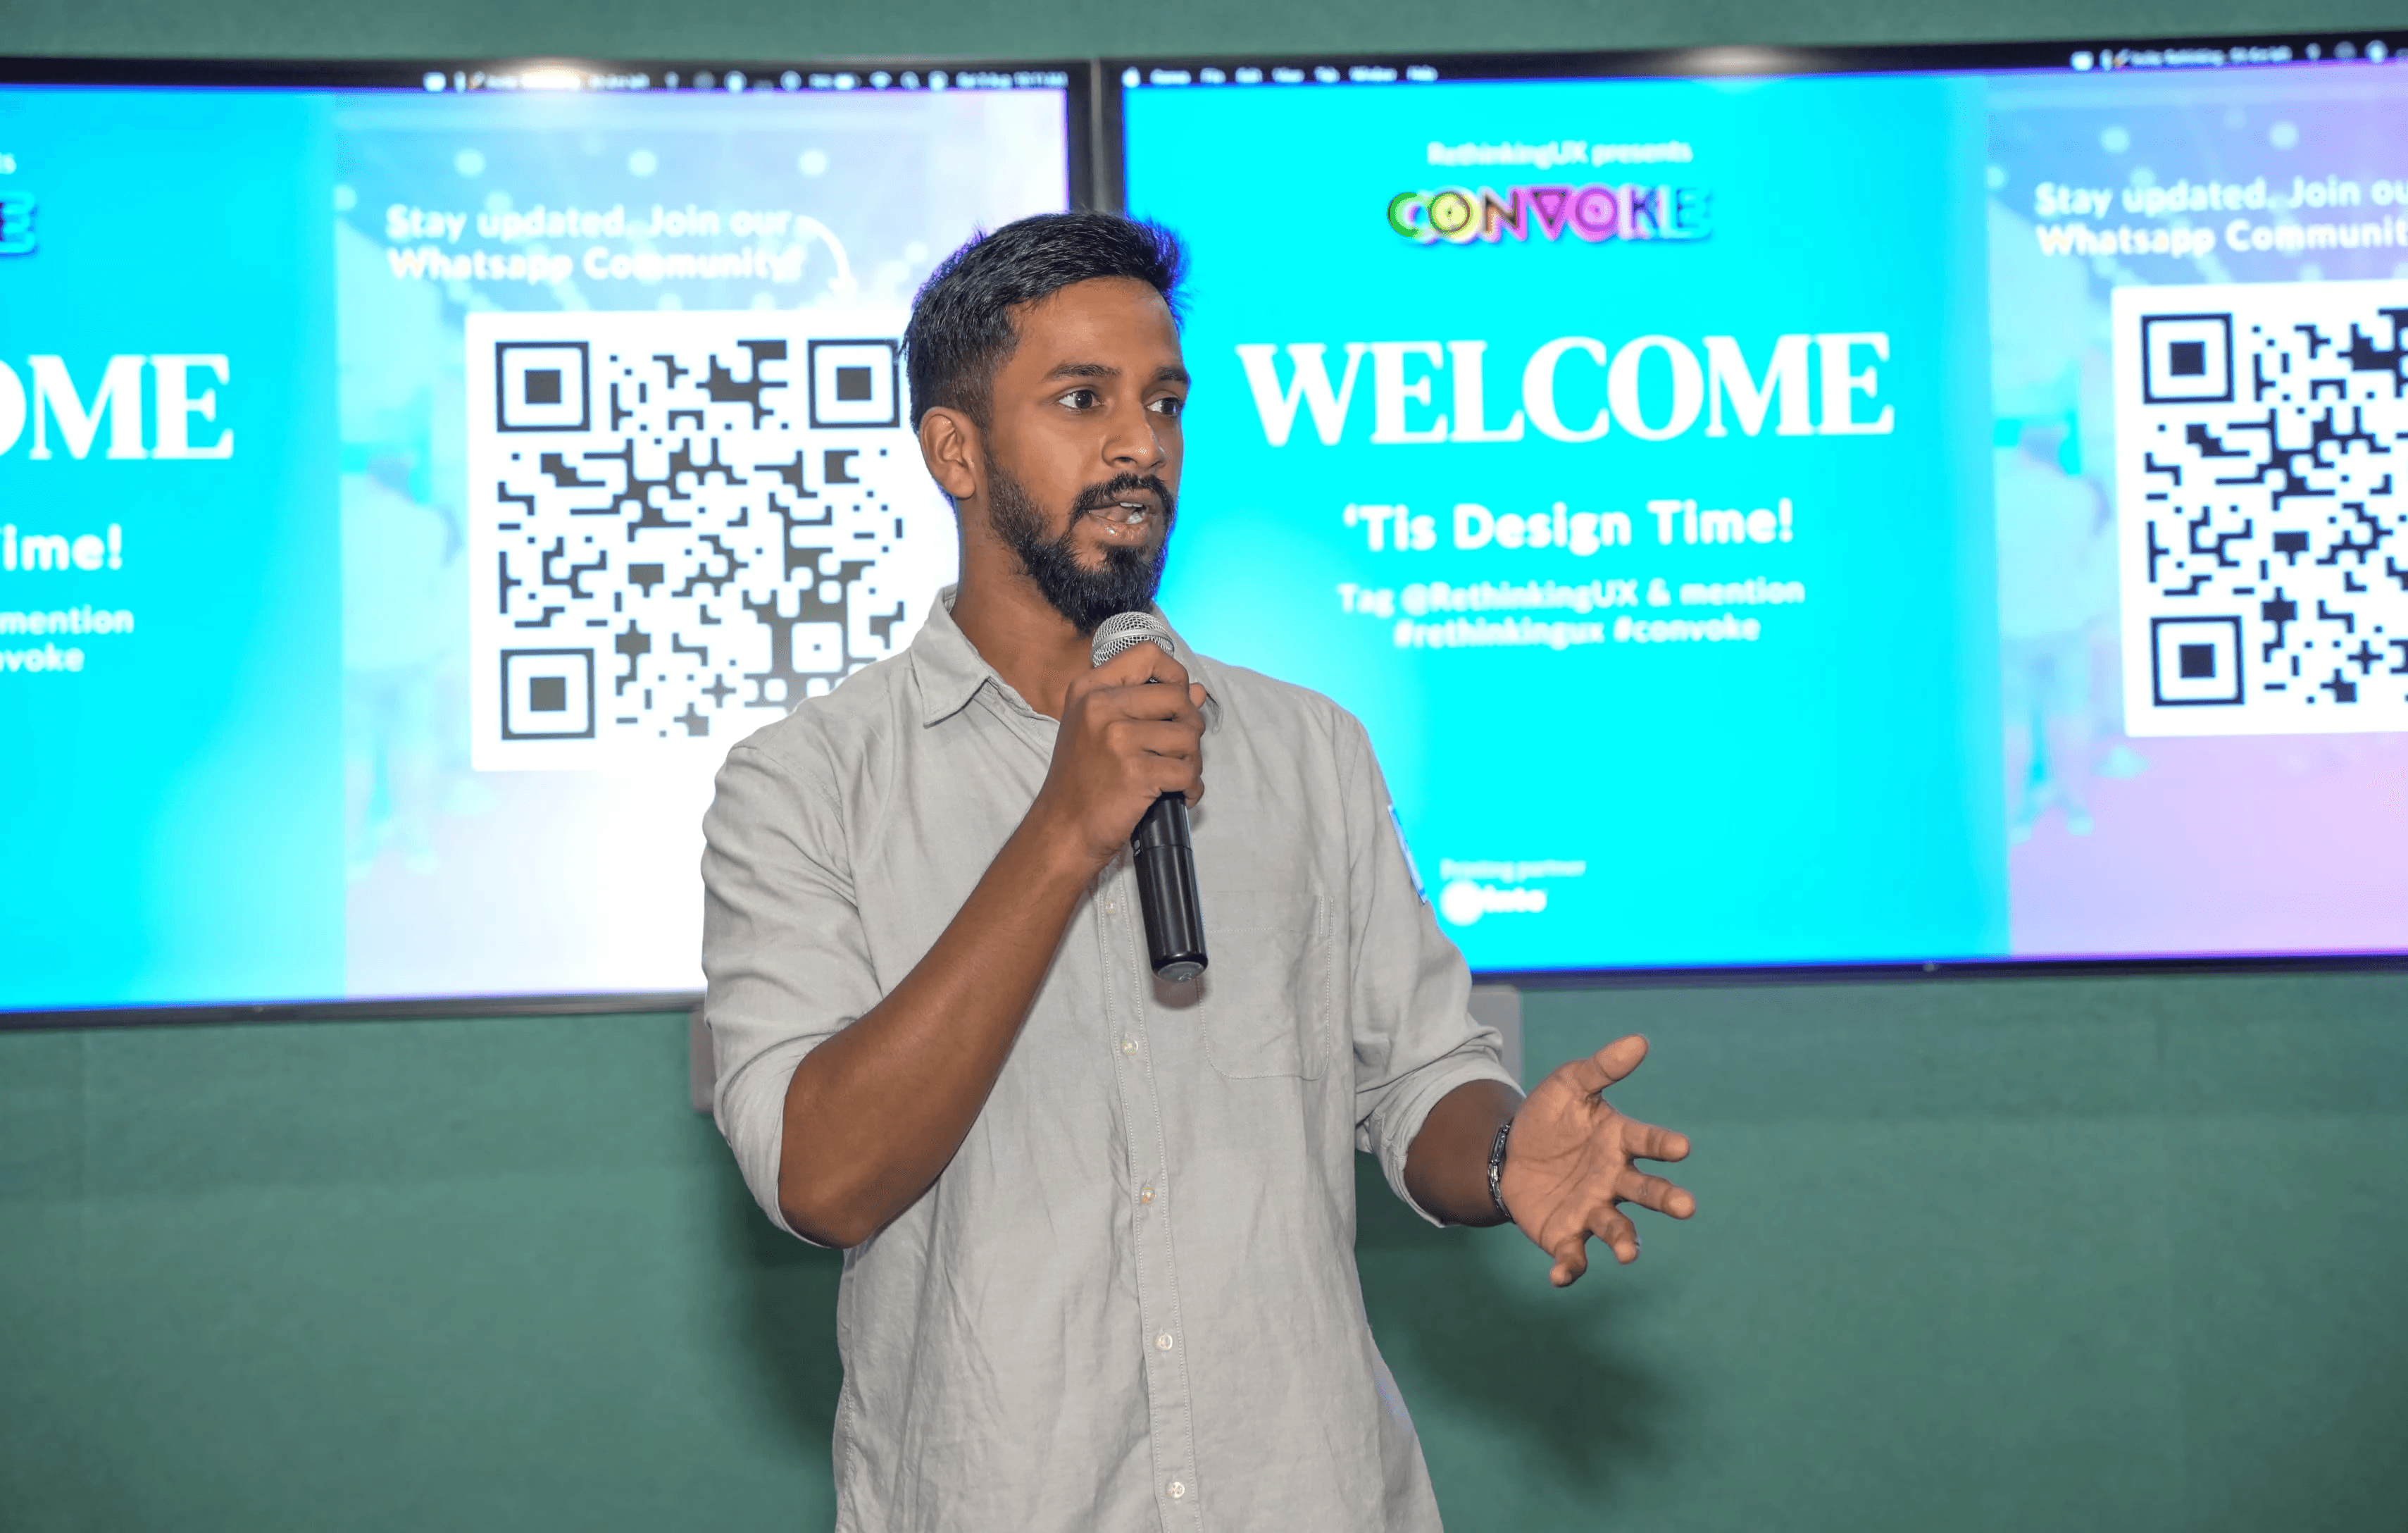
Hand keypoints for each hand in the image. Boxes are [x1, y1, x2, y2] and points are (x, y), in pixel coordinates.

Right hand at [1029, 644, 1207, 871]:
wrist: (1063, 828)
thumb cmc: (1083, 780)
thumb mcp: (1099, 729)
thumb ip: (1145, 704)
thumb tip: (1196, 690)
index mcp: (1089, 688)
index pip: (1148, 654)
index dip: (1174, 673)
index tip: (1176, 700)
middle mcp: (1100, 707)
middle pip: (1177, 695)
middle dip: (1189, 725)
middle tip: (1178, 750)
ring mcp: (1117, 738)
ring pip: (1188, 735)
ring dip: (1192, 760)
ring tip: (1176, 775)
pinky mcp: (1135, 772)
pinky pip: (1187, 771)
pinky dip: (1191, 787)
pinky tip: (1178, 795)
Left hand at [1498, 1035, 1694, 1286]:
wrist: (1506, 1155)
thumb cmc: (1548, 1119)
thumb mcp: (1568, 1085)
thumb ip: (1600, 1068)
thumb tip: (1638, 1041)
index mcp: (1619, 1142)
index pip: (1647, 1141)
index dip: (1664, 1144)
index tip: (1682, 1147)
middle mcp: (1614, 1180)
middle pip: (1646, 1191)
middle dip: (1666, 1199)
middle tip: (1686, 1207)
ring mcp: (1592, 1210)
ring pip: (1617, 1228)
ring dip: (1625, 1241)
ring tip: (1627, 1254)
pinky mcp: (1566, 1235)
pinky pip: (1573, 1256)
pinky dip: (1570, 1268)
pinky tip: (1560, 1276)